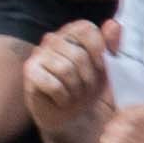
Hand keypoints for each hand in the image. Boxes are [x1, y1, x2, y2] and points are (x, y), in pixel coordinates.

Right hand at [22, 20, 111, 142]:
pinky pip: (52, 83)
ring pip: (65, 69)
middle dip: (88, 78)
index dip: (98, 49)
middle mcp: (53, 38)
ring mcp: (38, 54)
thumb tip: (114, 24)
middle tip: (86, 88)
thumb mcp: (109, 68)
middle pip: (78, 54)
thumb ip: (112, 45)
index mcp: (73, 33)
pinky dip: (63, 97)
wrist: (73, 117)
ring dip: (76, 89)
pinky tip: (62, 100)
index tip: (101, 67)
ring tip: (75, 94)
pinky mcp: (29, 72)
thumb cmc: (90, 89)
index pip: (86, 28)